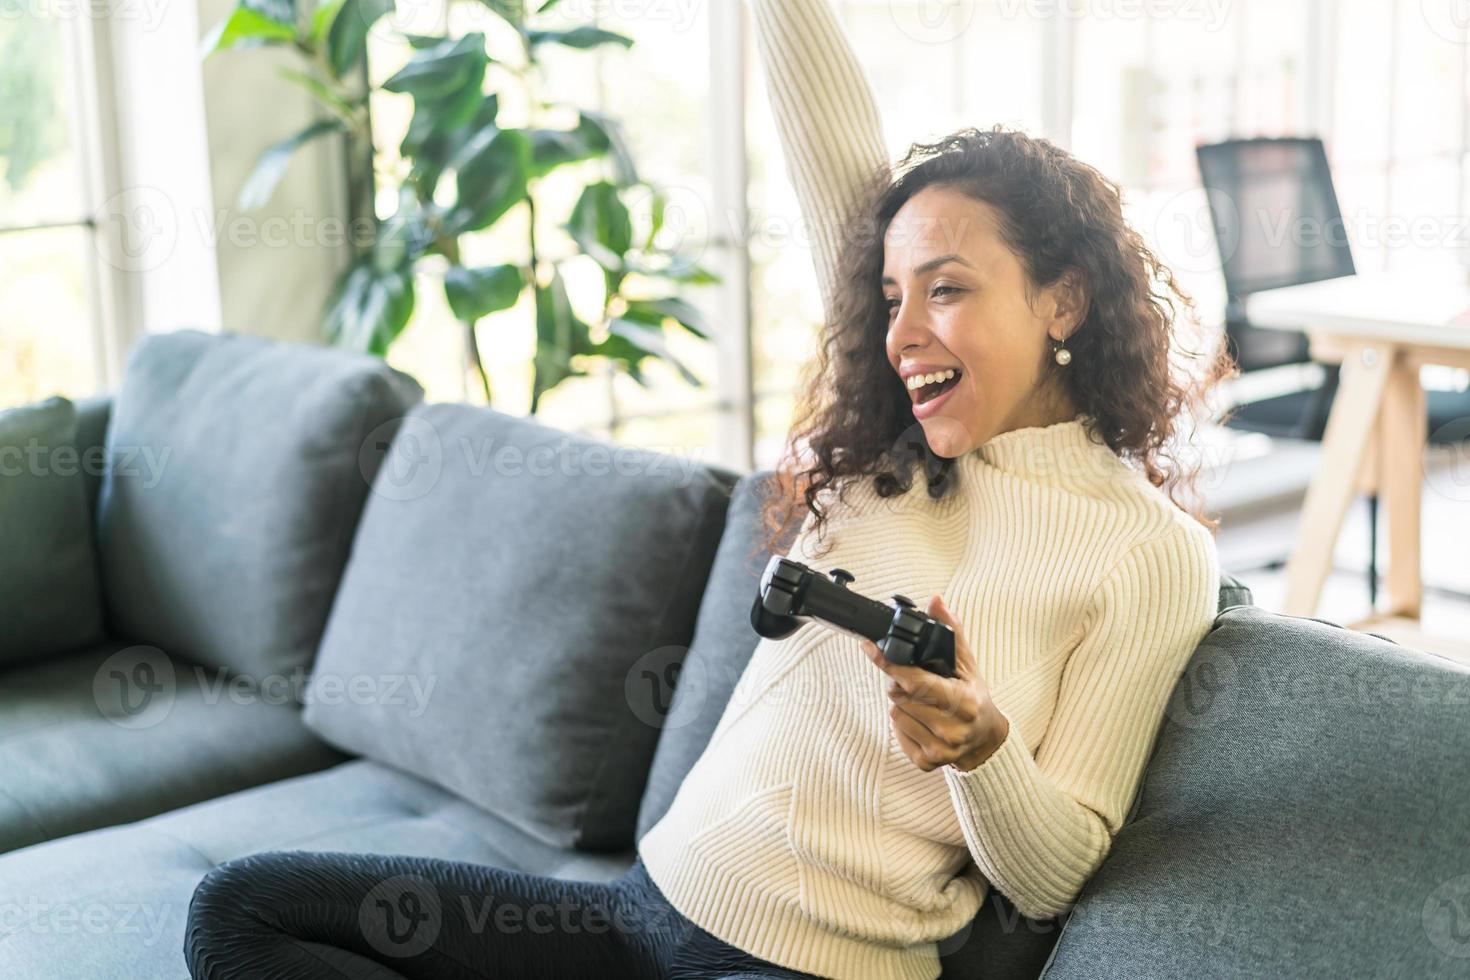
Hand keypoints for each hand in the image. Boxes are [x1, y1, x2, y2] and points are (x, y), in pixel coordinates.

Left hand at [862, 594, 1009, 772]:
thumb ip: (951, 632)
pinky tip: (922, 720)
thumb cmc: (974, 698)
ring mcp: (939, 749)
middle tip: (915, 681)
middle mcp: (951, 729)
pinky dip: (904, 723)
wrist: (985, 741)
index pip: (915, 681)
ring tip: (923, 702)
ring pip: (894, 713)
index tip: (869, 648)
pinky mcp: (926, 762)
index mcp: (963, 703)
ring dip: (902, 703)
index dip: (889, 663)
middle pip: (899, 696)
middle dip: (899, 683)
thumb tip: (936, 601)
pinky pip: (896, 733)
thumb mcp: (967, 664)